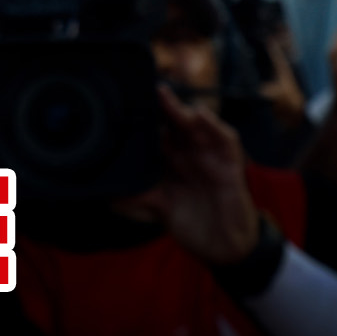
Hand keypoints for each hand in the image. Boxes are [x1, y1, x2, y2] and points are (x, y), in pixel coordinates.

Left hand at [115, 86, 260, 264]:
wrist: (221, 246)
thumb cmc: (190, 221)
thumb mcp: (158, 208)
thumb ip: (136, 199)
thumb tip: (107, 195)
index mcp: (169, 158)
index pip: (153, 131)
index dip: (141, 117)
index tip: (121, 103)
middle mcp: (188, 151)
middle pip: (171, 121)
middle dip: (158, 105)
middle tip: (139, 89)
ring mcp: (209, 154)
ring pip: (195, 124)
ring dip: (180, 110)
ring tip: (163, 96)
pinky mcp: (229, 163)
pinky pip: (224, 138)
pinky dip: (214, 124)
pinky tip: (200, 115)